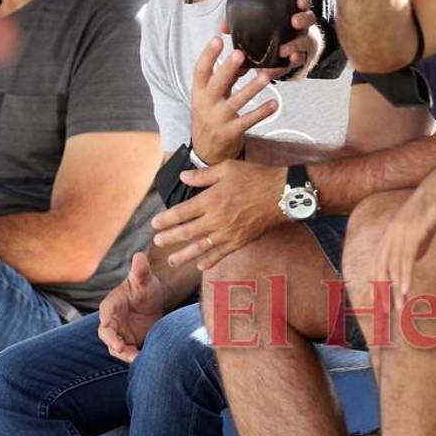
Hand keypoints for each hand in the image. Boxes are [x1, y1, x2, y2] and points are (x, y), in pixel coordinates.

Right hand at [97, 253, 166, 362]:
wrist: (154, 300)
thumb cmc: (144, 286)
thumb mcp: (144, 278)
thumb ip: (140, 270)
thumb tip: (139, 255)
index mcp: (110, 306)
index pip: (105, 318)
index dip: (109, 330)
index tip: (117, 339)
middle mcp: (111, 321)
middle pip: (107, 336)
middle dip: (113, 344)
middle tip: (123, 350)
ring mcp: (120, 333)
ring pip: (117, 348)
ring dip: (125, 354)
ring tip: (137, 358)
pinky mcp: (129, 342)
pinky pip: (129, 353)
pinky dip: (134, 357)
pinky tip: (144, 359)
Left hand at [151, 161, 285, 269]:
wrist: (281, 194)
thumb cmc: (254, 177)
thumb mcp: (226, 168)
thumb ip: (202, 175)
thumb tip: (182, 177)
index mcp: (210, 200)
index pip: (181, 213)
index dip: (166, 219)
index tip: (155, 223)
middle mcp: (216, 219)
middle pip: (186, 232)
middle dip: (169, 238)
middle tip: (157, 242)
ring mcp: (228, 233)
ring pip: (200, 248)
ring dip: (184, 255)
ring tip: (171, 261)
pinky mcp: (239, 241)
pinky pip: (220, 254)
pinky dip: (209, 261)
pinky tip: (200, 266)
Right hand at [190, 36, 278, 163]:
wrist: (206, 150)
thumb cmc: (210, 115)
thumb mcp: (211, 96)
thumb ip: (224, 78)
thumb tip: (241, 57)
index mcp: (199, 92)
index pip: (200, 70)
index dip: (208, 55)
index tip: (217, 39)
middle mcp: (206, 104)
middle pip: (216, 84)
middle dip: (227, 69)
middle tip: (239, 53)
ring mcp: (218, 119)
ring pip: (236, 102)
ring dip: (251, 89)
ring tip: (265, 77)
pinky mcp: (230, 132)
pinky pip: (248, 121)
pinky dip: (262, 113)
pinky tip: (274, 104)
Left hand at [219, 0, 320, 78]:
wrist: (288, 53)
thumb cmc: (274, 34)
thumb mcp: (263, 26)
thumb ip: (244, 23)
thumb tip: (223, 26)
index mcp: (293, 13)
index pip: (302, 3)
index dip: (302, 1)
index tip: (299, 1)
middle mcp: (301, 27)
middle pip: (309, 19)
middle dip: (302, 19)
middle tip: (294, 22)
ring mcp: (304, 43)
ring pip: (305, 42)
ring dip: (295, 45)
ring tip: (283, 50)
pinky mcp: (301, 59)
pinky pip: (299, 61)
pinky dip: (292, 63)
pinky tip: (286, 63)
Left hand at [374, 156, 435, 303]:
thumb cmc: (434, 209)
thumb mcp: (421, 232)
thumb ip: (415, 247)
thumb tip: (412, 261)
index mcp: (390, 234)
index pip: (378, 262)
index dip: (376, 282)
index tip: (377, 300)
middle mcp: (391, 234)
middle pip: (380, 267)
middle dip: (380, 291)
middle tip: (382, 312)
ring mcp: (400, 233)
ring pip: (393, 266)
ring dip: (394, 289)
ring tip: (397, 307)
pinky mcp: (413, 232)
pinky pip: (406, 259)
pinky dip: (404, 276)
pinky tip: (405, 290)